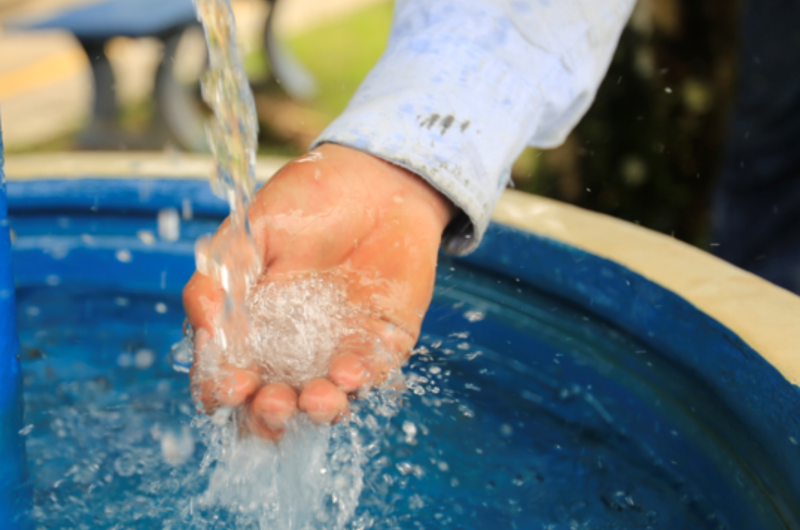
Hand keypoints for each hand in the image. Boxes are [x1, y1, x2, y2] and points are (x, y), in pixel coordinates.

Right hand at [183, 144, 454, 439]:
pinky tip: (350, 371)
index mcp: (252, 327)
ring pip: (325, 400)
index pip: (230, 375)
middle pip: (275, 402)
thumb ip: (224, 272)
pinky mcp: (383, 344)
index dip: (224, 390)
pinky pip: (373, 375)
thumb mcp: (254, 229)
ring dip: (318, 409)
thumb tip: (199, 321)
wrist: (376, 178)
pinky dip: (362, 382)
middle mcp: (293, 349)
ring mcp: (338, 350)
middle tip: (274, 402)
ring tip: (316, 398)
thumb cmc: (309, 199)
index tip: (231, 386)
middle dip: (271, 415)